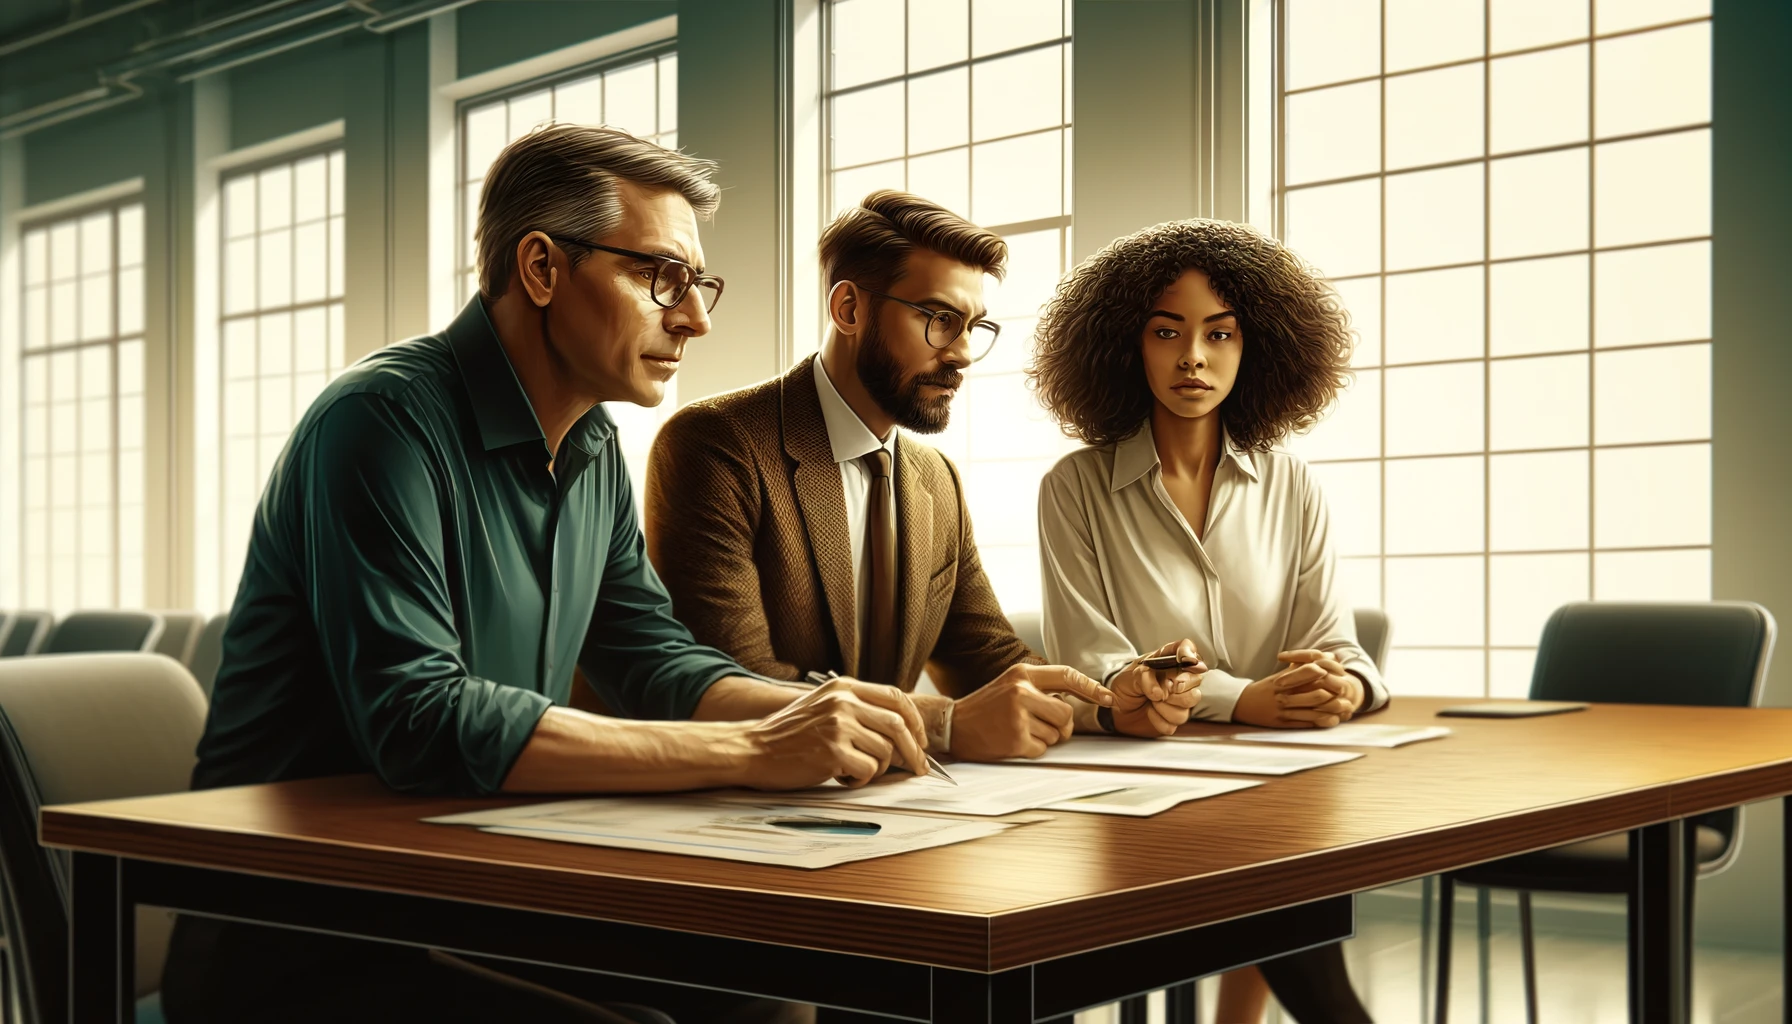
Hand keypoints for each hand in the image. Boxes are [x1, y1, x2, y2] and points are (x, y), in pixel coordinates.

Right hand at [736, 677, 929, 789]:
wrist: (751, 748)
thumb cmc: (786, 734)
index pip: (896, 697)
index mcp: (843, 688)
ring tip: (853, 770)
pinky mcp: (833, 751)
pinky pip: (868, 770)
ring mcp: (838, 725)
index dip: (915, 720)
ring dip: (877, 769)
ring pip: (885, 752)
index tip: (920, 739)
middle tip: (918, 768)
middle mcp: (843, 702)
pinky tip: (842, 777)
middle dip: (914, 751)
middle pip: (898, 725)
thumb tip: (897, 729)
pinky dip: (861, 779)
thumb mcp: (821, 706)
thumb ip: (854, 708)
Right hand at [951, 664, 1114, 760]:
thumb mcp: (1011, 685)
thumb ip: (1040, 688)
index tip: (1108, 698)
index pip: (1066, 676)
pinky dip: (1032, 750)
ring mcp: (1017, 715)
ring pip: (1055, 735)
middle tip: (1041, 726)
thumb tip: (1073, 703)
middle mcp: (1021, 691)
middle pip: (1066, 714)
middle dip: (1060, 726)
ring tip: (1018, 731)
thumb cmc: (985, 707)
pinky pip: (1042, 749)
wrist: (954, 725)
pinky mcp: (1015, 738)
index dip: (1091, 687)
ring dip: (1043, 738)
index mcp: (1022, 674)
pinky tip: (1013, 742)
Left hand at [1107, 640, 1205, 736]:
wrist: (1118, 706)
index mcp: (1170, 660)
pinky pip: (1175, 722)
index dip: (1188, 653)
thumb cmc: (1128, 684)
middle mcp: (1180, 677)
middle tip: (1164, 686)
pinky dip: (1158, 719)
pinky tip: (1151, 712)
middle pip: (1196, 679)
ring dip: (1165, 705)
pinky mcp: (1175, 718)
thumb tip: (1159, 693)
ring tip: (1151, 701)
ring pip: (1188, 703)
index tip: (1182, 659)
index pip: (1188, 648)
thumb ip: (1145, 676)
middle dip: (1179, 685)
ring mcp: (1181, 699)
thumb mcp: (1132, 674)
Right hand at [1231, 651, 1362, 728]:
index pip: (1307, 672)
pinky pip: (1305, 723)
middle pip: (1314, 694)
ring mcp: (1283, 710)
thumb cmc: (1266, 688)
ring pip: (1313, 710)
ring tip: (1345, 708)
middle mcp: (1283, 694)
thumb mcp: (1281, 674)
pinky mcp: (1283, 723)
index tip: (1335, 672)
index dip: (1323, 672)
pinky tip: (1332, 720)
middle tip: (1346, 692)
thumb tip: (1327, 655)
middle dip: (1334, 694)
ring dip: (1332, 710)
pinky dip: (1321, 722)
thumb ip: (1303, 665)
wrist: (1242, 704)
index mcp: (1283, 679)